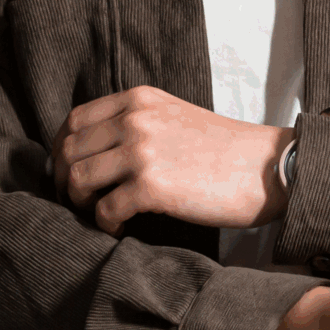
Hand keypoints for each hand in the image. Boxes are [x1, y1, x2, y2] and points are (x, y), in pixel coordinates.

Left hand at [54, 87, 292, 232]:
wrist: (267, 168)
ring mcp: (142, 151)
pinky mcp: (152, 186)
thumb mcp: (174, 117)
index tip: (65, 172)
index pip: (75, 120)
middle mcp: (135, 119)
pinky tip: (121, 230)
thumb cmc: (224, 150)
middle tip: (75, 202)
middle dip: (62, 180)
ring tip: (98, 214)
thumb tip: (94, 152)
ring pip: (78, 179)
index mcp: (139, 100)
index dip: (61, 151)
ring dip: (79, 204)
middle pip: (69, 150)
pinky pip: (105, 210)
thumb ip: (136, 123)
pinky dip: (105, 225)